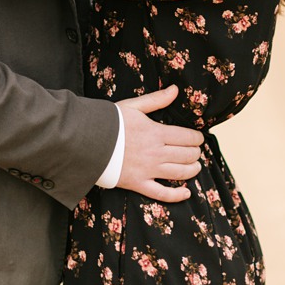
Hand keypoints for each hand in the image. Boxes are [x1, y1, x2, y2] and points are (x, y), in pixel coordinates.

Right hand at [115, 85, 204, 203]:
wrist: (86, 140)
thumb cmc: (108, 121)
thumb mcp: (132, 106)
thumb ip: (156, 99)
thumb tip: (175, 90)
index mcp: (155, 132)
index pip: (187, 137)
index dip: (196, 138)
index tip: (198, 137)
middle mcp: (155, 153)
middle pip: (187, 155)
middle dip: (195, 152)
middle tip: (196, 151)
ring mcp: (148, 170)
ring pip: (180, 173)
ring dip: (192, 170)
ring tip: (195, 166)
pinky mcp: (138, 183)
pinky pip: (162, 193)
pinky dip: (177, 195)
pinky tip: (186, 192)